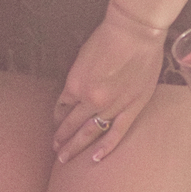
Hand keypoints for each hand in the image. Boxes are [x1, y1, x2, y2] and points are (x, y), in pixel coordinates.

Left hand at [53, 9, 167, 164]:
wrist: (135, 33)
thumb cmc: (109, 37)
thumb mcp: (83, 56)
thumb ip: (79, 78)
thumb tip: (78, 91)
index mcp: (74, 85)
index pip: (63, 105)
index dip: (59, 115)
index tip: (57, 123)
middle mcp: (89, 100)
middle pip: (72, 123)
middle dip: (62, 137)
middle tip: (56, 150)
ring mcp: (110, 107)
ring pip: (90, 132)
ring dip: (76, 145)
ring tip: (65, 158)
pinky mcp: (131, 109)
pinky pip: (115, 133)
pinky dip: (106, 147)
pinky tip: (95, 158)